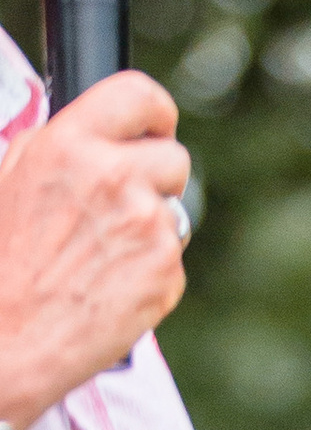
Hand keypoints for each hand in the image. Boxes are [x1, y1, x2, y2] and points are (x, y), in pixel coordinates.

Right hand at [0, 74, 190, 428]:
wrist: (10, 335)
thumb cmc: (6, 261)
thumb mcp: (13, 177)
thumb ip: (62, 148)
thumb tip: (100, 131)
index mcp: (68, 144)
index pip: (139, 94)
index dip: (155, 114)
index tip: (154, 129)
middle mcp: (113, 176)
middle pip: (175, 157)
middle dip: (156, 180)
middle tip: (123, 209)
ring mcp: (147, 224)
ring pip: (175, 212)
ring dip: (151, 229)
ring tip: (102, 256)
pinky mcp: (166, 269)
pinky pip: (172, 259)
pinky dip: (151, 272)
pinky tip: (111, 285)